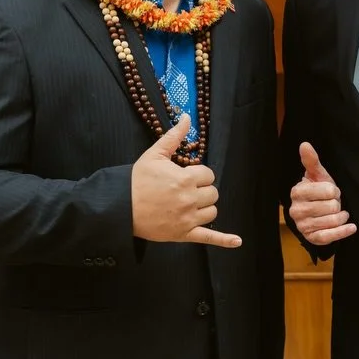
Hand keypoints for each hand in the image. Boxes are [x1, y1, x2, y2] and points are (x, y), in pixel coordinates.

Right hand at [131, 115, 241, 247]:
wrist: (120, 207)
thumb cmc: (137, 180)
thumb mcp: (155, 154)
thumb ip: (174, 136)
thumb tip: (187, 117)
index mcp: (185, 179)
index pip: (208, 175)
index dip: (199, 174)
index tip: (187, 176)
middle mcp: (190, 199)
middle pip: (212, 193)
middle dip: (202, 190)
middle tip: (186, 190)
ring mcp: (188, 219)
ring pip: (212, 212)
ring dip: (205, 207)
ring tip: (191, 204)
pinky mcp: (184, 234)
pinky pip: (209, 238)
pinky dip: (225, 240)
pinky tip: (237, 242)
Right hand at [289, 142, 356, 244]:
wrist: (315, 211)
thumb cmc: (318, 191)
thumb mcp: (317, 175)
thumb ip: (312, 161)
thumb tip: (305, 144)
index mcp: (297, 192)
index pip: (327, 191)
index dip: (334, 190)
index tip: (330, 191)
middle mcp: (296, 210)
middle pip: (331, 207)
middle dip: (337, 204)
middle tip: (333, 203)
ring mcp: (302, 226)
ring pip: (332, 221)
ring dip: (341, 216)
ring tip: (338, 213)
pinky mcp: (311, 238)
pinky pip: (330, 236)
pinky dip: (343, 231)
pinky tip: (351, 227)